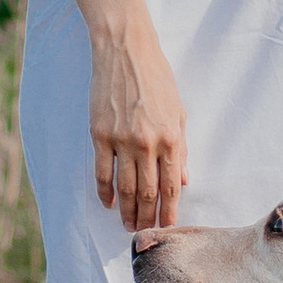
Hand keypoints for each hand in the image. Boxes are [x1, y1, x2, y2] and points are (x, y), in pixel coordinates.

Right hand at [52, 0, 188, 229]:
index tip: (167, 226)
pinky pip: (102, 171)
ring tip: (128, 225)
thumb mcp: (179, 111)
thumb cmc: (156, 78)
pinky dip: (104, 191)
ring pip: (125, 187)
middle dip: (147, 216)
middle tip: (144, 232)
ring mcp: (121, 140)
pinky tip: (108, 203)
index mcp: (171, 138)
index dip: (169, 210)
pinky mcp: (100, 134)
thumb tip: (183, 180)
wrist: (125, 50)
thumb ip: (181, 148)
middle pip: (148, 192)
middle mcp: (147, 143)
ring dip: (127, 210)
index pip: (171, 185)